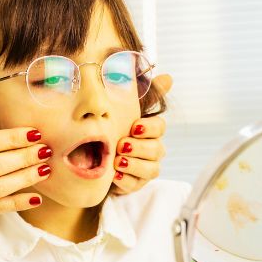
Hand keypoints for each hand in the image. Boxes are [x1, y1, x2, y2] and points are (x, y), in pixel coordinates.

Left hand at [111, 74, 171, 195]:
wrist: (93, 154)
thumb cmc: (114, 128)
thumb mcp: (123, 110)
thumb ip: (144, 94)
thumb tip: (168, 78)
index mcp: (151, 130)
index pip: (159, 127)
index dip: (149, 127)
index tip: (134, 126)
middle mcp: (153, 149)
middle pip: (157, 149)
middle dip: (139, 148)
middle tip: (122, 145)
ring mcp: (146, 167)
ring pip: (151, 169)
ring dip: (134, 165)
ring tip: (117, 161)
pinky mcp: (137, 183)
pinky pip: (136, 184)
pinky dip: (126, 180)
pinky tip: (115, 176)